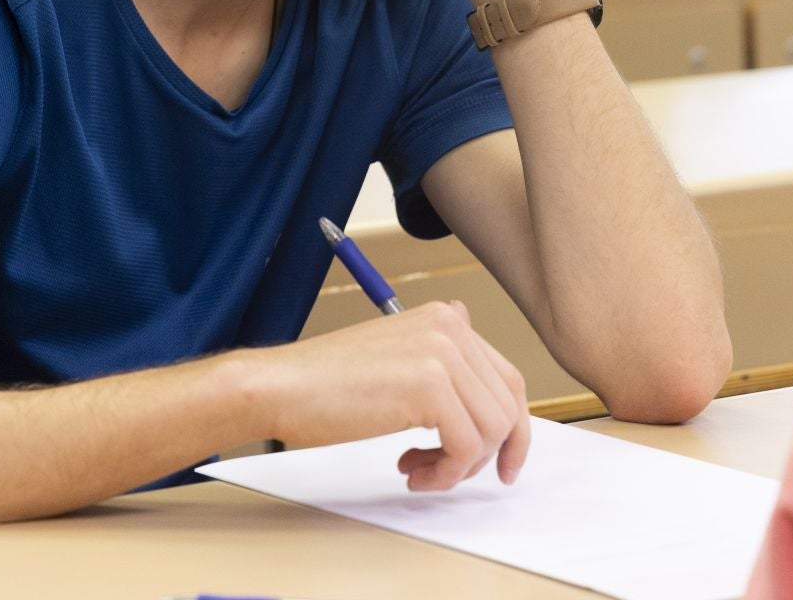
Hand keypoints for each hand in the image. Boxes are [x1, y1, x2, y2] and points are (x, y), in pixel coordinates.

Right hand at [240, 301, 529, 491]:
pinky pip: (466, 448)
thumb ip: (441, 363)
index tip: (501, 462)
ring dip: (459, 466)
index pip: (507, 378)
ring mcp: (442, 355)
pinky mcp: (429, 388)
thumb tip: (479, 382)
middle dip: (487, 452)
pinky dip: (445, 473)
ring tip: (420, 470)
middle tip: (451, 474)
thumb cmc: (326, 383)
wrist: (281, 387)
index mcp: (445, 318)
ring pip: (492, 430)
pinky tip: (412, 472)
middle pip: (508, 405)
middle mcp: (450, 327)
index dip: (511, 428)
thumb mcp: (396, 357)